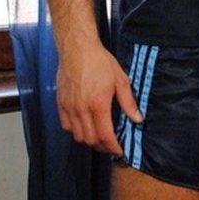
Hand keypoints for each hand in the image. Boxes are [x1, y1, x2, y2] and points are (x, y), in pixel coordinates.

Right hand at [56, 41, 142, 155]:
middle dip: (102, 147)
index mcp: (98, 104)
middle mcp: (81, 109)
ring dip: (89, 140)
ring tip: (99, 138)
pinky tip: (84, 126)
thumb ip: (128, 102)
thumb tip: (137, 119)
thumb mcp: (120, 80)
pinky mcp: (61, 103)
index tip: (119, 150)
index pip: (105, 135)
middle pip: (91, 140)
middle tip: (111, 146)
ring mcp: (69, 107)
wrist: (77, 49)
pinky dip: (75, 131)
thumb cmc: (99, 62)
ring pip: (77, 135)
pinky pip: (66, 126)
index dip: (113, 147)